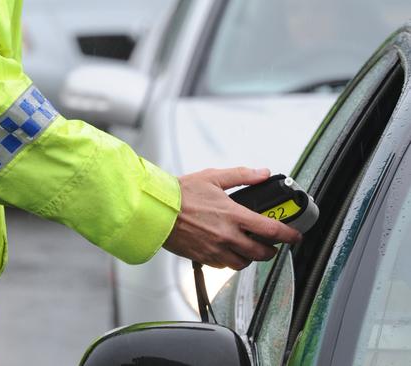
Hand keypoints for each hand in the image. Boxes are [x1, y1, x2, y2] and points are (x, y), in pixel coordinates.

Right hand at [164, 167, 301, 269]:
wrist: (156, 210)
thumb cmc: (180, 194)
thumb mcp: (213, 177)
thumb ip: (242, 175)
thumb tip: (263, 173)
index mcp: (234, 215)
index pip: (271, 230)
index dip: (289, 236)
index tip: (295, 236)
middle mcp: (227, 236)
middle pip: (261, 253)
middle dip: (271, 251)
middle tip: (271, 245)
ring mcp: (215, 249)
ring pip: (243, 263)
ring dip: (250, 257)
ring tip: (248, 247)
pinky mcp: (203, 258)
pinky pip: (224, 266)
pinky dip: (230, 260)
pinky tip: (227, 249)